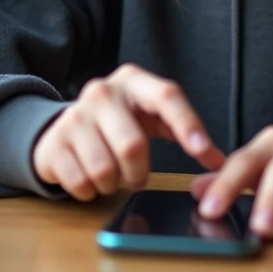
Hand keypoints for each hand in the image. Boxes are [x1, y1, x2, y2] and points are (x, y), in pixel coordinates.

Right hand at [31, 63, 225, 200]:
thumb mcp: (151, 117)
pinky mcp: (53, 142)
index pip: (166, 96)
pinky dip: (90, 191)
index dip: (187, 124)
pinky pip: (80, 182)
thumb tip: (219, 161)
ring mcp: (74, 115)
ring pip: (104, 169)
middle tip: (137, 177)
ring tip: (111, 175)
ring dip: (113, 184)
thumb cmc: (120, 123)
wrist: (63, 127)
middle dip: (139, 173)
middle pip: (133, 145)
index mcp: (133, 81)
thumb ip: (186, 133)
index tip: (203, 151)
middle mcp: (101, 92)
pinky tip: (89, 177)